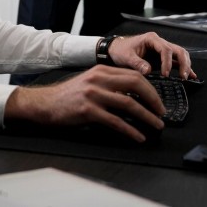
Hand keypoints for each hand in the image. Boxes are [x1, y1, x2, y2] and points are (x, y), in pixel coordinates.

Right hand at [5, 66, 166, 141]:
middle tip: (161, 112)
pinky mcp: (88, 111)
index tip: (157, 101)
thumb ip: (109, 84)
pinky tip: (138, 137)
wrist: (44, 104)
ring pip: (129, 104)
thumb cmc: (67, 96)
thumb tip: (134, 97)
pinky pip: (116, 122)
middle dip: (153, 99)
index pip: (134, 75)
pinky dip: (131, 131)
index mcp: (101, 70)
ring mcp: (93, 95)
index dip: (150, 88)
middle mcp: (98, 79)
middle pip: (135, 85)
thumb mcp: (89, 82)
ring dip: (147, 117)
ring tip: (156, 126)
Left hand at [107, 32, 194, 79]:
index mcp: (151, 39)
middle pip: (178, 50)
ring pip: (180, 55)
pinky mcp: (162, 58)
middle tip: (183, 76)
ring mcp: (162, 50)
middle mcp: (159, 43)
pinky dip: (184, 68)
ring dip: (185, 65)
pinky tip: (191, 76)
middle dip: (183, 63)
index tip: (165, 74)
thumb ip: (137, 63)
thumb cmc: (120, 50)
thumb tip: (148, 71)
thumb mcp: (126, 57)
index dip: (167, 62)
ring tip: (186, 77)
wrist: (116, 50)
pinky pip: (176, 61)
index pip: (165, 49)